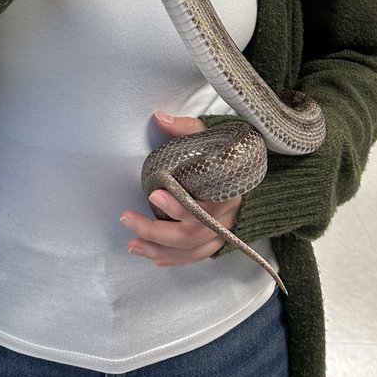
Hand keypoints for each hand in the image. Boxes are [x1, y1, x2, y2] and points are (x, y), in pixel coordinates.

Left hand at [119, 115, 242, 267]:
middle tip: (127, 218)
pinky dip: (174, 259)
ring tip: (132, 244)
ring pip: (191, 250)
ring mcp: (222, 232)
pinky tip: (152, 257)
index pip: (205, 208)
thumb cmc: (226, 154)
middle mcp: (227, 218)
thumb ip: (187, 128)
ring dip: (159, 249)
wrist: (249, 172)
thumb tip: (159, 117)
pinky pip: (195, 256)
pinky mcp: (216, 241)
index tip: (153, 194)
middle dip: (156, 231)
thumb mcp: (210, 136)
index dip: (178, 206)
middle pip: (192, 234)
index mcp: (228, 191)